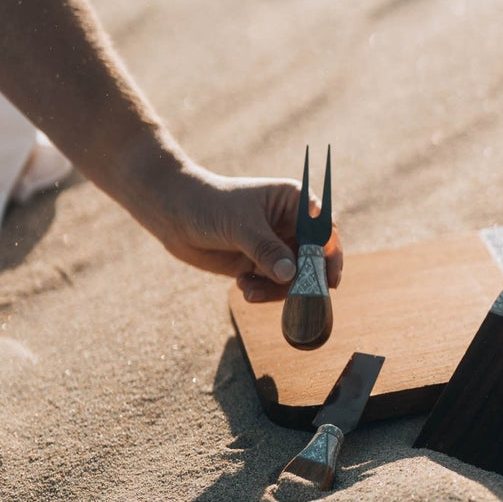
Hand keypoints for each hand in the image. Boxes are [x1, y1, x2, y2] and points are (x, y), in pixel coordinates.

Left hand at [143, 164, 342, 300]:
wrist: (173, 214)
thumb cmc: (209, 205)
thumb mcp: (241, 226)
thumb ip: (267, 251)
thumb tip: (291, 275)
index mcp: (295, 202)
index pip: (324, 231)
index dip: (330, 256)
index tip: (328, 281)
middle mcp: (291, 224)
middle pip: (313, 260)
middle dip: (302, 281)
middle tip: (294, 299)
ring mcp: (277, 246)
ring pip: (295, 278)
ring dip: (276, 290)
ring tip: (248, 288)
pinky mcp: (261, 264)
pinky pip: (275, 286)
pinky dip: (262, 291)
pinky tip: (242, 284)